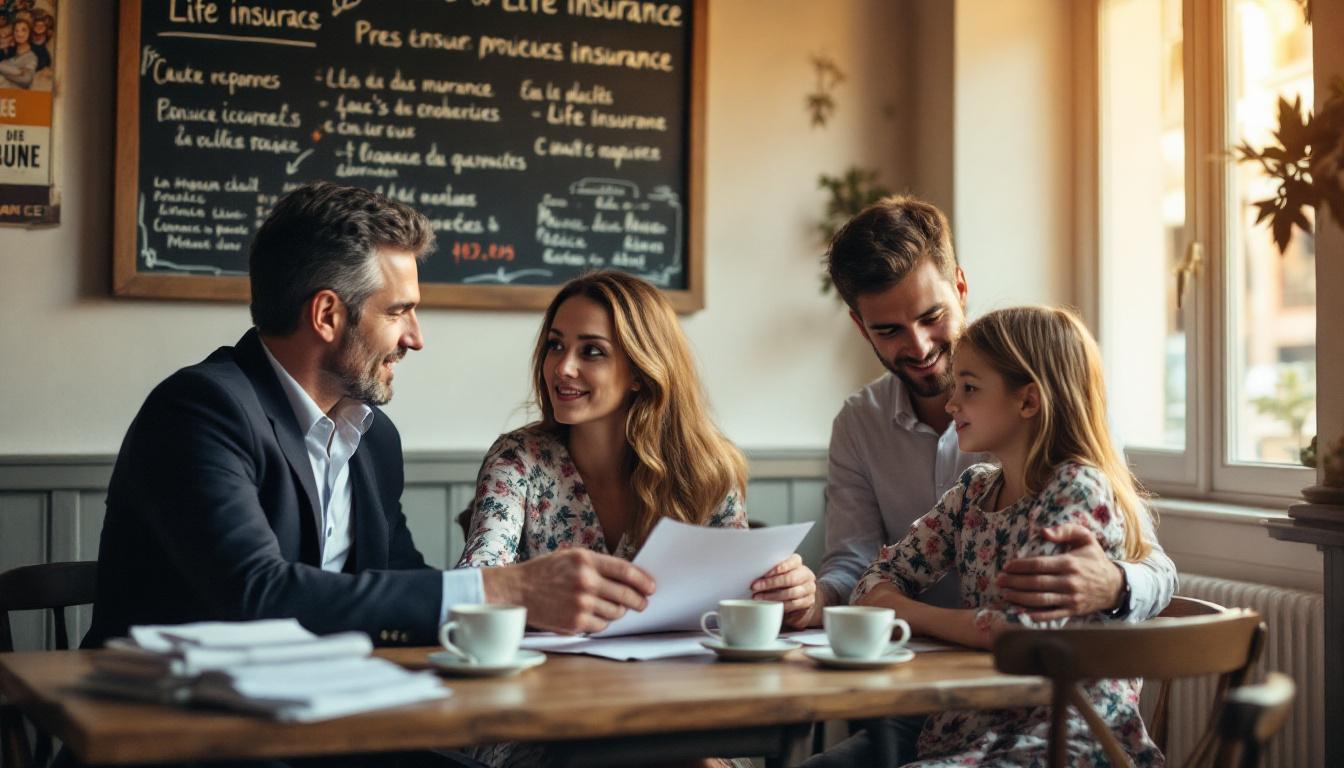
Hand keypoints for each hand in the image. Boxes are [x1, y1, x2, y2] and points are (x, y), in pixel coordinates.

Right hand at [481, 549, 655, 634]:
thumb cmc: (545, 572)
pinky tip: (595, 616)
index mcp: (586, 560)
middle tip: (642, 603)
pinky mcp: (575, 623)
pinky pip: (601, 626)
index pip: (626, 571)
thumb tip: (628, 577)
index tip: (651, 587)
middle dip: (638, 600)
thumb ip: (598, 564)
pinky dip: (602, 623)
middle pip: (625, 595)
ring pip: (616, 613)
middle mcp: (586, 581)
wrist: (517, 590)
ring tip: (615, 609)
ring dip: (619, 612)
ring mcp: (581, 604)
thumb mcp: (571, 556)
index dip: (643, 580)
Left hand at [751, 554, 815, 628]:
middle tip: (756, 587)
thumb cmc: (785, 581)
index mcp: (798, 563)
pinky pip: (794, 604)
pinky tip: (771, 604)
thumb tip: (752, 571)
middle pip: (790, 578)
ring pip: (791, 592)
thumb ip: (770, 570)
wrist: (800, 596)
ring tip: (759, 597)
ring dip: (773, 596)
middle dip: (770, 583)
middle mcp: (806, 574)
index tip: (765, 573)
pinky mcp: (808, 601)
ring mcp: (809, 588)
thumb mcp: (778, 572)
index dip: (779, 567)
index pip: (793, 561)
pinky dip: (781, 605)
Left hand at [997, 523, 1124, 621]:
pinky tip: (1020, 612)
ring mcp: (1070, 599)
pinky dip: (1034, 615)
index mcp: (1069, 563)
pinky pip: (1050, 614)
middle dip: (1014, 582)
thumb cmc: (1095, 559)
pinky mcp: (1072, 611)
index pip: (1038, 565)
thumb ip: (1065, 530)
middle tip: (999, 581)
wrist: (1115, 585)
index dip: (1020, 566)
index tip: (1007, 566)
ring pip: (1040, 599)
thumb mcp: (1085, 538)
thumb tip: (1044, 532)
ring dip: (1019, 598)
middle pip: (1035, 583)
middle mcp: (1069, 582)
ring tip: (1004, 594)